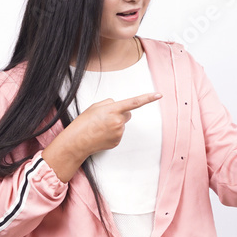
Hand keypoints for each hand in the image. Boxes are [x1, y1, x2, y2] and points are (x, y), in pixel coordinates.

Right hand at [42, 92, 161, 181]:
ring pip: (122, 124)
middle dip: (120, 114)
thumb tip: (119, 106)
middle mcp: (118, 121)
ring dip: (114, 124)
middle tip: (105, 118)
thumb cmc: (84, 123)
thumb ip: (110, 103)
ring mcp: (119, 133)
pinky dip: (112, 133)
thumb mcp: (95, 106)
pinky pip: (118, 133)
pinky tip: (102, 134)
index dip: (148, 98)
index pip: (134, 102)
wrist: (77, 141)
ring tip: (100, 127)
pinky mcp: (117, 141)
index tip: (159, 95)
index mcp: (113, 110)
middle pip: (128, 114)